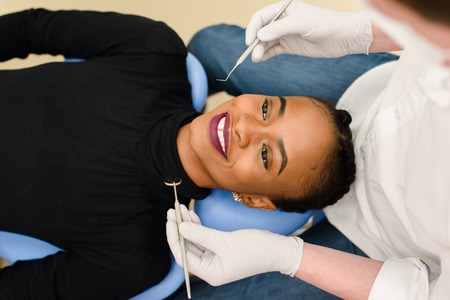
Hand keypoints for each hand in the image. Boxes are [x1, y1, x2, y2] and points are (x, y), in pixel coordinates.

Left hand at [166, 207, 303, 285]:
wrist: (276, 249)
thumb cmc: (254, 249)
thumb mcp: (224, 241)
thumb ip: (201, 234)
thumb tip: (180, 227)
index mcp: (210, 272)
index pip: (184, 256)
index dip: (174, 237)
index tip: (171, 221)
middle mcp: (210, 267)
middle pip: (187, 247)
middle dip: (179, 229)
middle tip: (172, 211)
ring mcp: (215, 257)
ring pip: (195, 240)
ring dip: (187, 225)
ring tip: (179, 209)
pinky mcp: (220, 248)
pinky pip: (204, 237)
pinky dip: (197, 226)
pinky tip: (191, 215)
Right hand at [246, 0, 372, 60]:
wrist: (342, 37)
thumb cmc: (325, 23)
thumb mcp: (301, 23)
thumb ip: (280, 28)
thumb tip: (260, 35)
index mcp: (284, 9)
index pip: (261, 17)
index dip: (253, 28)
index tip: (250, 40)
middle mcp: (282, 21)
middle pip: (261, 30)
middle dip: (255, 41)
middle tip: (254, 53)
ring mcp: (285, 34)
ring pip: (265, 42)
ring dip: (259, 49)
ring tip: (257, 58)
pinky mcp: (289, 46)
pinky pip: (272, 50)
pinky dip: (265, 55)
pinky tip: (260, 59)